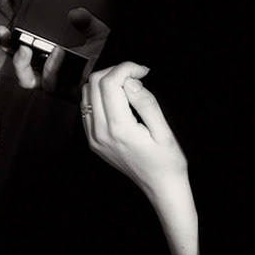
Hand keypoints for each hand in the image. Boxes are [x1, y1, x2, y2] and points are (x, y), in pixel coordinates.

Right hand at [0, 8, 110, 92]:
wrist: (125, 76)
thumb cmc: (112, 59)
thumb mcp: (99, 35)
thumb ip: (87, 23)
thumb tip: (75, 14)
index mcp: (51, 62)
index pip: (22, 54)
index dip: (8, 44)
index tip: (3, 30)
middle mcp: (50, 76)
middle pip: (21, 72)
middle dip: (14, 58)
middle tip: (19, 45)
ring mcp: (58, 87)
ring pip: (32, 80)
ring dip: (36, 63)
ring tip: (47, 48)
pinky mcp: (66, 95)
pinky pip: (52, 84)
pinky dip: (53, 68)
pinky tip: (59, 53)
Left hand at [82, 62, 188, 199]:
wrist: (160, 186)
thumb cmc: (167, 162)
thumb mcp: (164, 131)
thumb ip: (146, 104)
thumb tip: (131, 82)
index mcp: (119, 129)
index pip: (110, 83)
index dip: (126, 68)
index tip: (143, 71)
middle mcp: (100, 133)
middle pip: (95, 83)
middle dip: (116, 71)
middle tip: (136, 75)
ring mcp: (94, 138)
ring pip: (87, 93)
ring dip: (106, 82)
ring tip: (128, 85)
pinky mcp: (93, 140)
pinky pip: (87, 108)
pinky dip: (100, 96)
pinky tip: (119, 99)